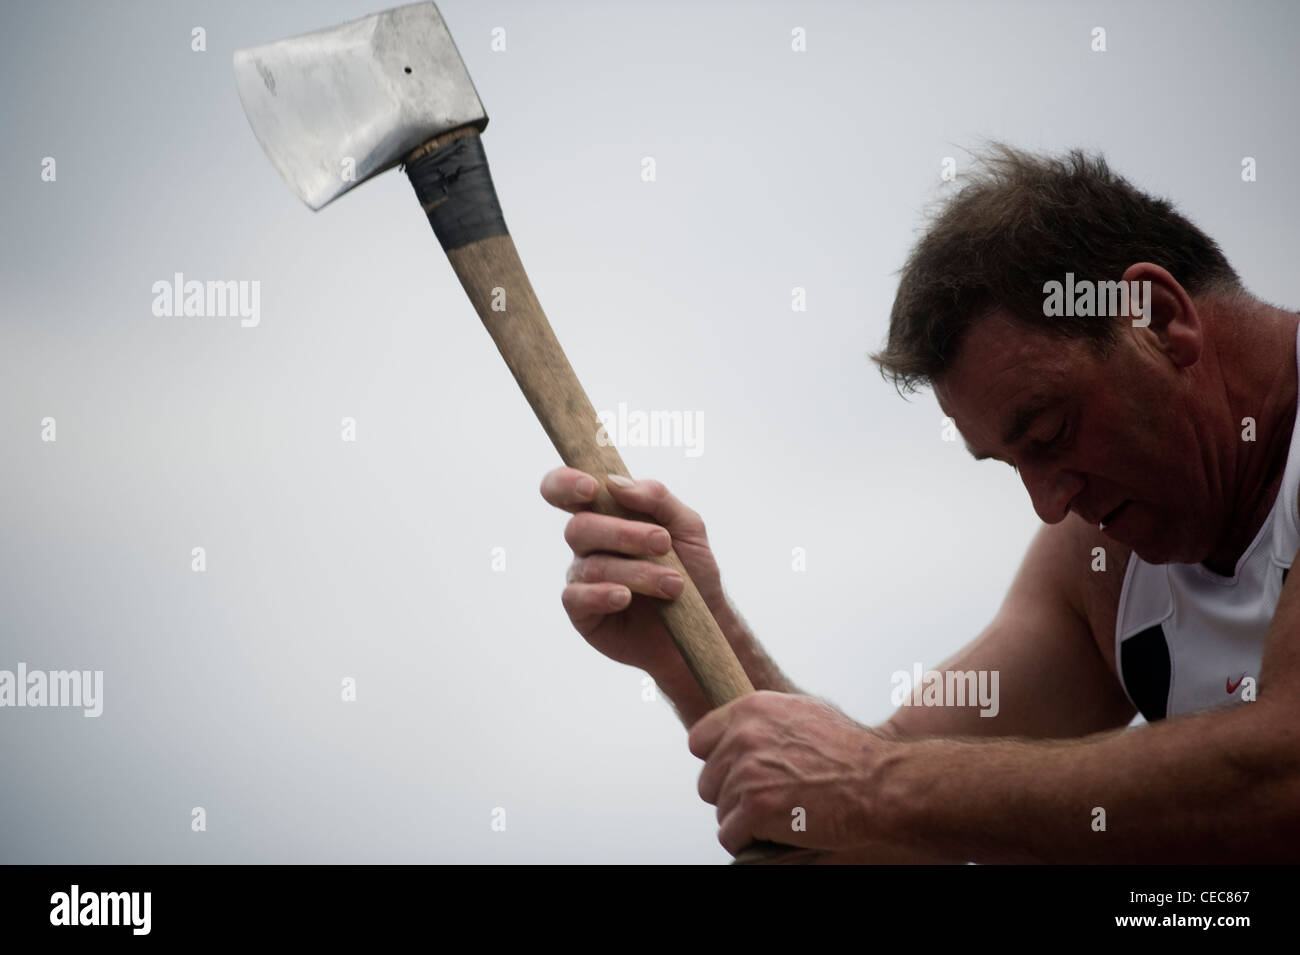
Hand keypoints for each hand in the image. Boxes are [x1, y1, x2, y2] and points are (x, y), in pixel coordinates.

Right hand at [539, 467, 732, 698]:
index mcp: (607, 515)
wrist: (703, 626)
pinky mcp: (582, 613)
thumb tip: (614, 482)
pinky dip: (602, 594)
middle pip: (579, 527)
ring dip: (636, 572)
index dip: (566, 483)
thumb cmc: (693, 572)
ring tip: (674, 585)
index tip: (592, 488)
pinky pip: (576, 597)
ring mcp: (583, 578)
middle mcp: (589, 545)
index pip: (565, 491)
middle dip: (622, 533)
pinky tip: (625, 597)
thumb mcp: (688, 526)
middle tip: (662, 544)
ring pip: (590, 565)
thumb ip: (656, 497)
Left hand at [688, 691, 889, 854]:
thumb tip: (739, 731)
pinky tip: (778, 832)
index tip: (737, 774)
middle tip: (771, 798)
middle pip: (708, 781)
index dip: (718, 762)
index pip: (700, 740)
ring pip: (721, 811)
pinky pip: (730, 836)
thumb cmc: (852, 752)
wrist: (880, 783)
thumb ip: (766, 720)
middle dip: (734, 795)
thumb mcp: (805, 713)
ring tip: (783, 813)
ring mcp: (747, 773)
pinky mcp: (754, 808)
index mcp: (751, 709)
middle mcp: (743, 736)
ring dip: (746, 820)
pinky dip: (749, 842)